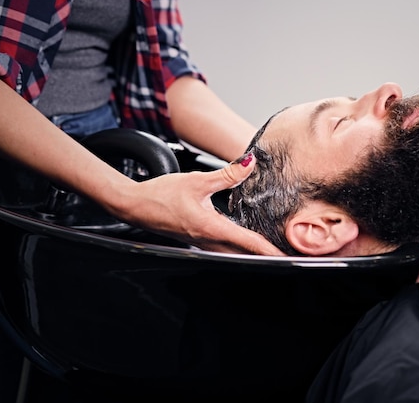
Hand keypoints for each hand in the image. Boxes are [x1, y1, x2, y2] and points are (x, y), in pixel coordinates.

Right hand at [112, 153, 284, 254]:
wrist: (133, 205)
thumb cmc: (160, 194)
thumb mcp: (197, 181)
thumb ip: (227, 174)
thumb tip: (250, 163)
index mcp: (210, 228)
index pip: (247, 243)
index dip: (268, 249)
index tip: (284, 256)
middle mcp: (207, 241)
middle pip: (243, 254)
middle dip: (264, 256)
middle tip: (285, 256)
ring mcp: (201, 243)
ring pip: (232, 254)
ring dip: (251, 254)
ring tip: (270, 251)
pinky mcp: (196, 240)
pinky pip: (222, 249)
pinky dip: (237, 248)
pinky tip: (244, 243)